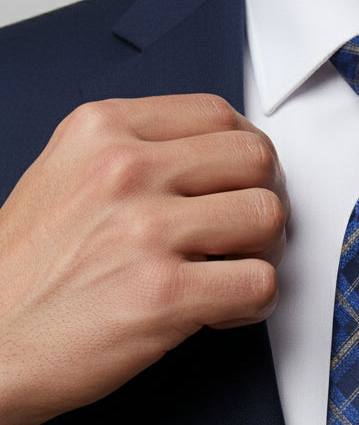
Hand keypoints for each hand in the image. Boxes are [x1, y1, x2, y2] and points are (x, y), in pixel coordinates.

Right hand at [0, 94, 288, 424]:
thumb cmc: (26, 276)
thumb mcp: (66, 178)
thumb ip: (133, 157)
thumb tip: (211, 164)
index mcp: (101, 131)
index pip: (218, 114)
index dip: (244, 157)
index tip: (238, 187)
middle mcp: (125, 171)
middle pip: (255, 158)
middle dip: (264, 199)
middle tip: (246, 236)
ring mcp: (145, 231)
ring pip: (267, 216)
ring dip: (264, 253)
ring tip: (231, 275)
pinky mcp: (163, 294)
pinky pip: (260, 283)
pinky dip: (254, 304)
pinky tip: (220, 311)